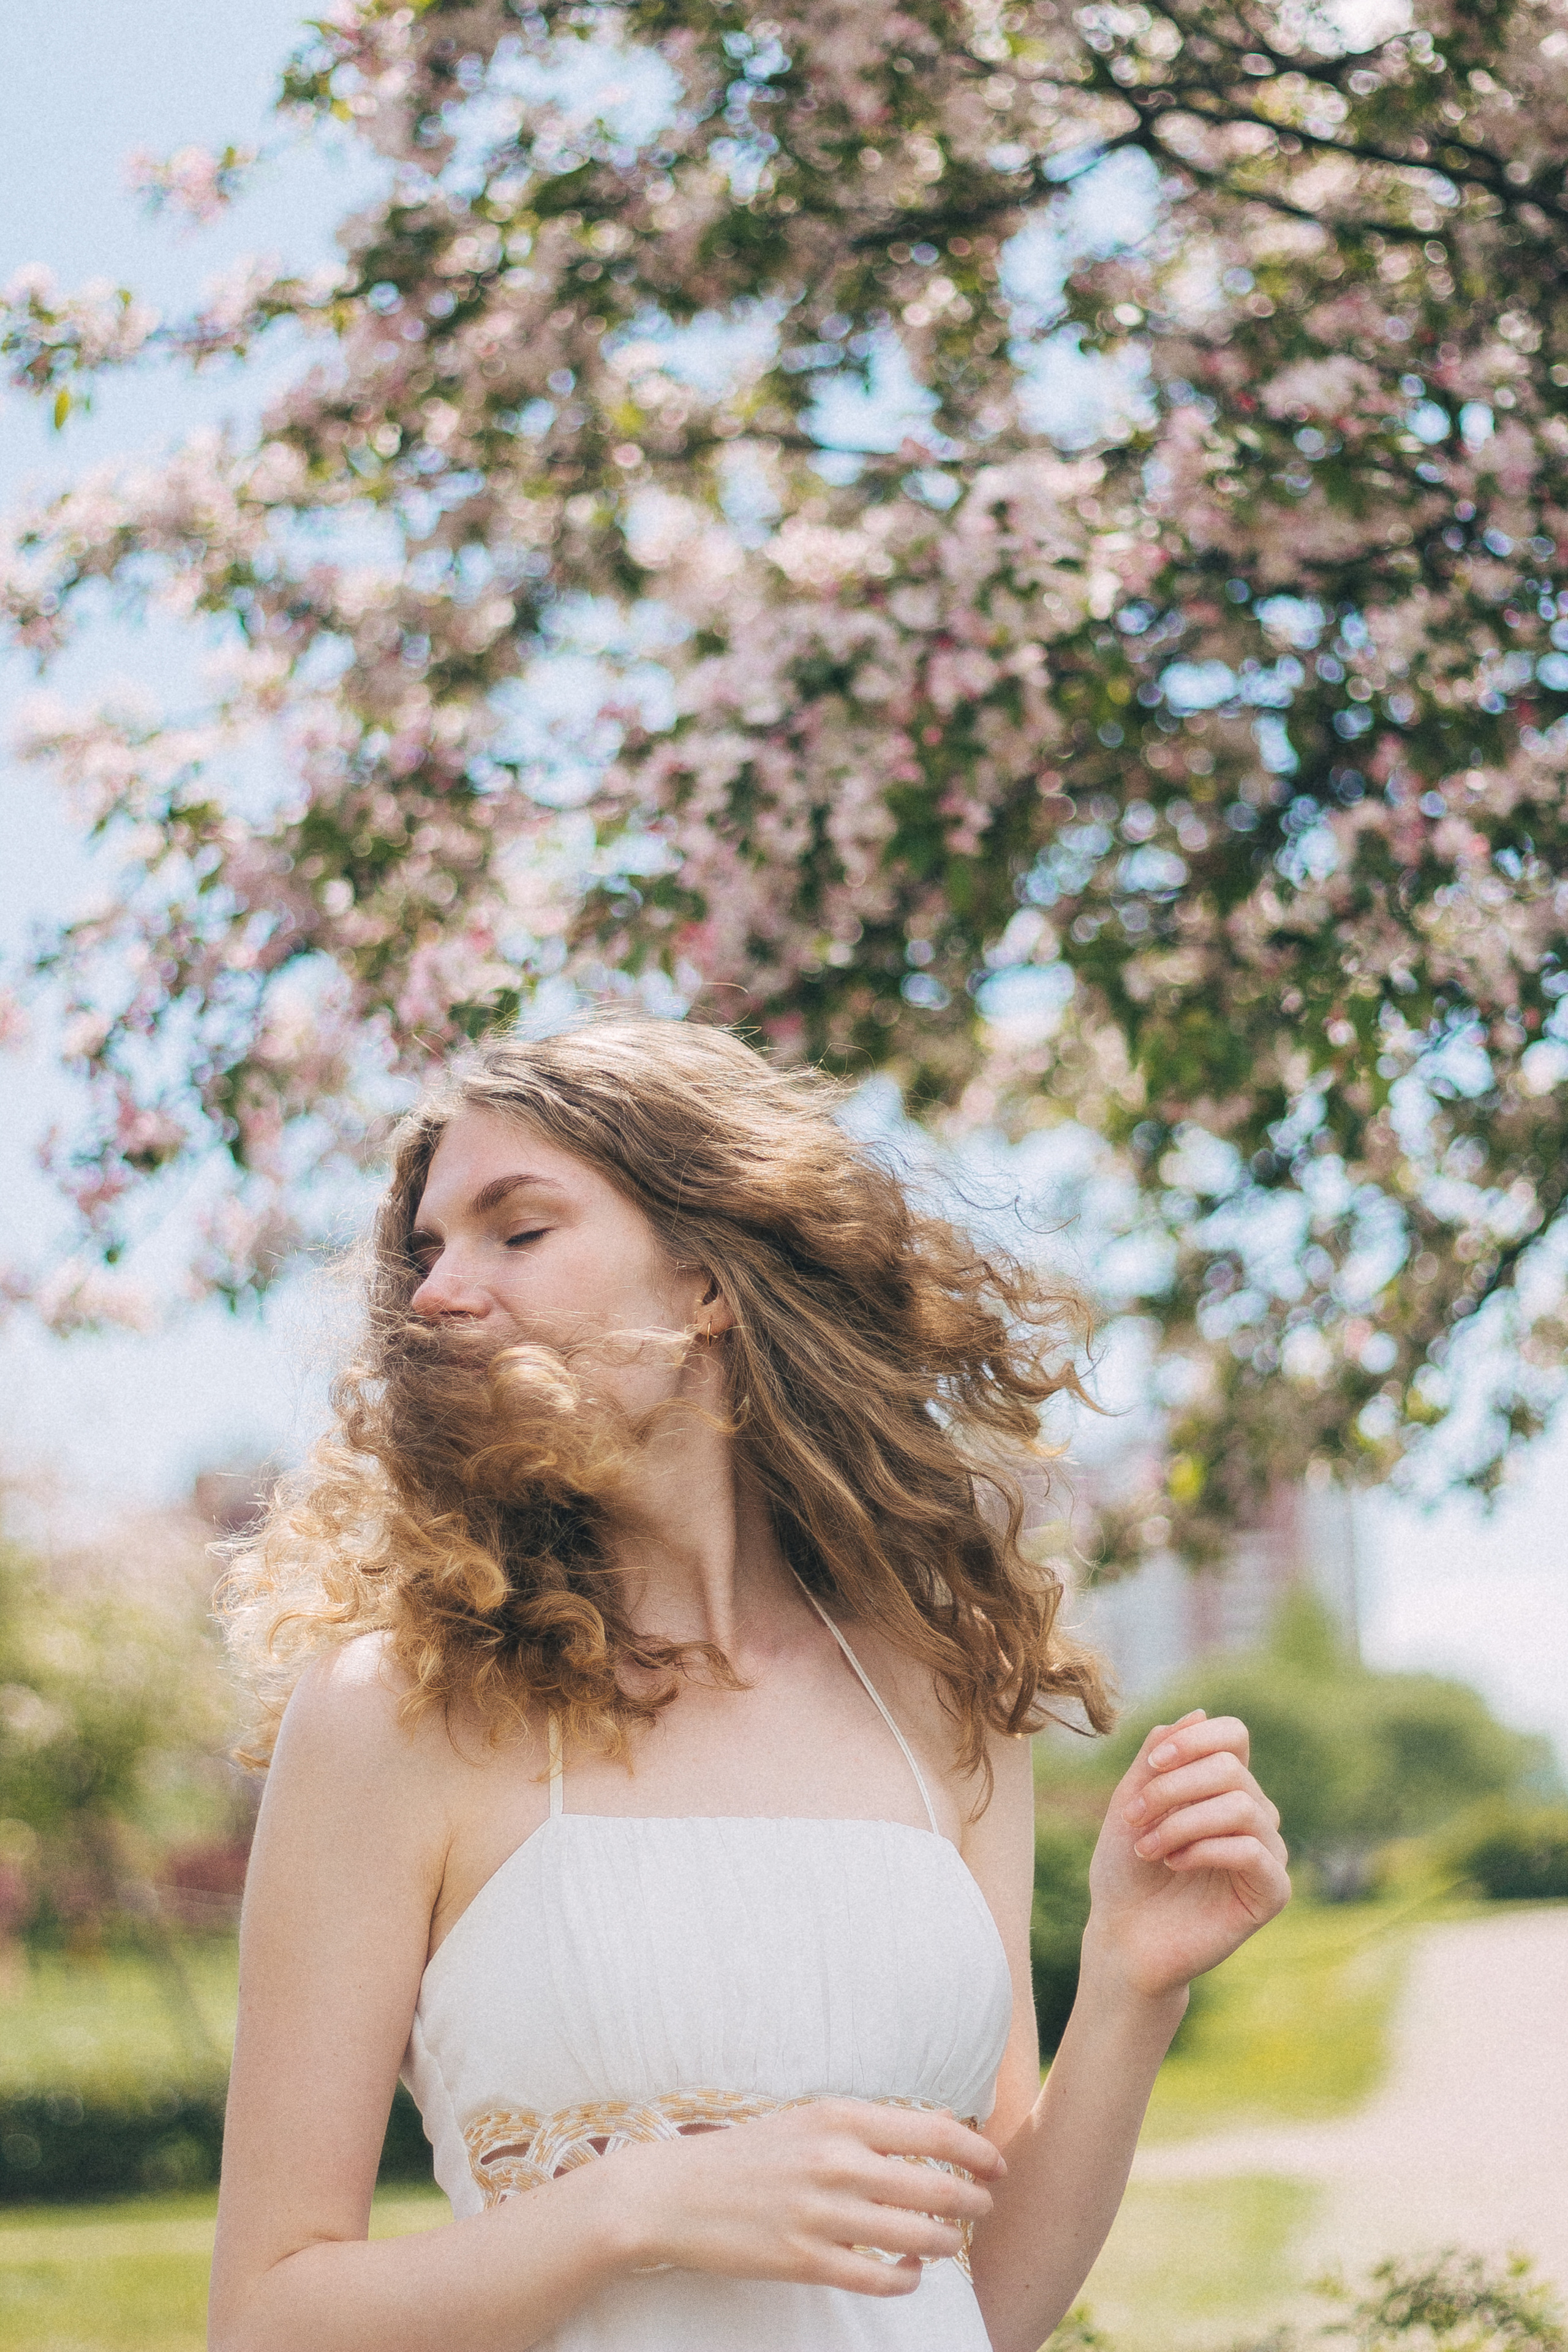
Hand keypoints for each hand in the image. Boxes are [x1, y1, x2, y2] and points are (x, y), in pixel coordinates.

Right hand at [608, 2099, 1003, 2297]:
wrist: (676, 2194)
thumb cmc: (750, 2153)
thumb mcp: (810, 2119)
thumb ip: (867, 2127)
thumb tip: (935, 2133)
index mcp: (841, 2117)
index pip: (935, 2132)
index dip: (978, 2151)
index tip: (996, 2165)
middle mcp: (837, 2161)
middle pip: (938, 2186)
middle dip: (975, 2201)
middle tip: (985, 2207)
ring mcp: (822, 2213)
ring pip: (918, 2235)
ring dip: (946, 2242)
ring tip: (948, 2240)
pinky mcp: (806, 2260)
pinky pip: (882, 2278)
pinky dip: (908, 2277)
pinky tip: (908, 2269)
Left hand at [1083, 1711, 1290, 2001]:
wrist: (1123, 1937)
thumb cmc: (1125, 1870)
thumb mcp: (1130, 1801)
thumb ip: (1157, 1757)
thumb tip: (1198, 1713)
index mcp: (1222, 1787)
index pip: (1233, 1735)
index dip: (1195, 1740)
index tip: (1153, 1764)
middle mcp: (1253, 1813)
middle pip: (1230, 1768)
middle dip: (1173, 1787)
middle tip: (1133, 1818)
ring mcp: (1267, 1852)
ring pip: (1241, 1806)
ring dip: (1182, 1822)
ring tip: (1149, 1848)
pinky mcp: (1272, 1892)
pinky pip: (1253, 1850)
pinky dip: (1206, 1850)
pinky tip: (1175, 1864)